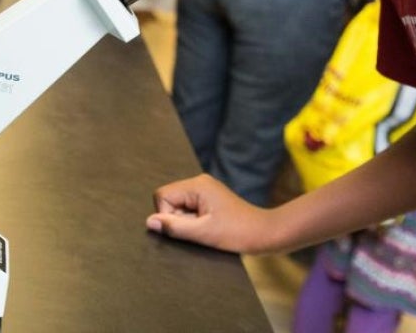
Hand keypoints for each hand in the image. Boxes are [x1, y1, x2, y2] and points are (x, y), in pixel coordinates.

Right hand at [146, 173, 268, 252]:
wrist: (266, 233)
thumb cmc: (238, 233)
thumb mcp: (204, 233)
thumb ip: (174, 227)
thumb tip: (149, 222)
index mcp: (197, 185)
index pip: (162, 195)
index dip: (167, 215)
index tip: (187, 228)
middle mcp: (199, 182)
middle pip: (169, 199)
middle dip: (177, 218)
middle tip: (199, 229)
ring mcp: (205, 190)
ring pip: (178, 205)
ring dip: (186, 221)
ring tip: (206, 229)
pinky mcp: (209, 199)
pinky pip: (189, 208)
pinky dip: (193, 221)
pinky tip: (209, 228)